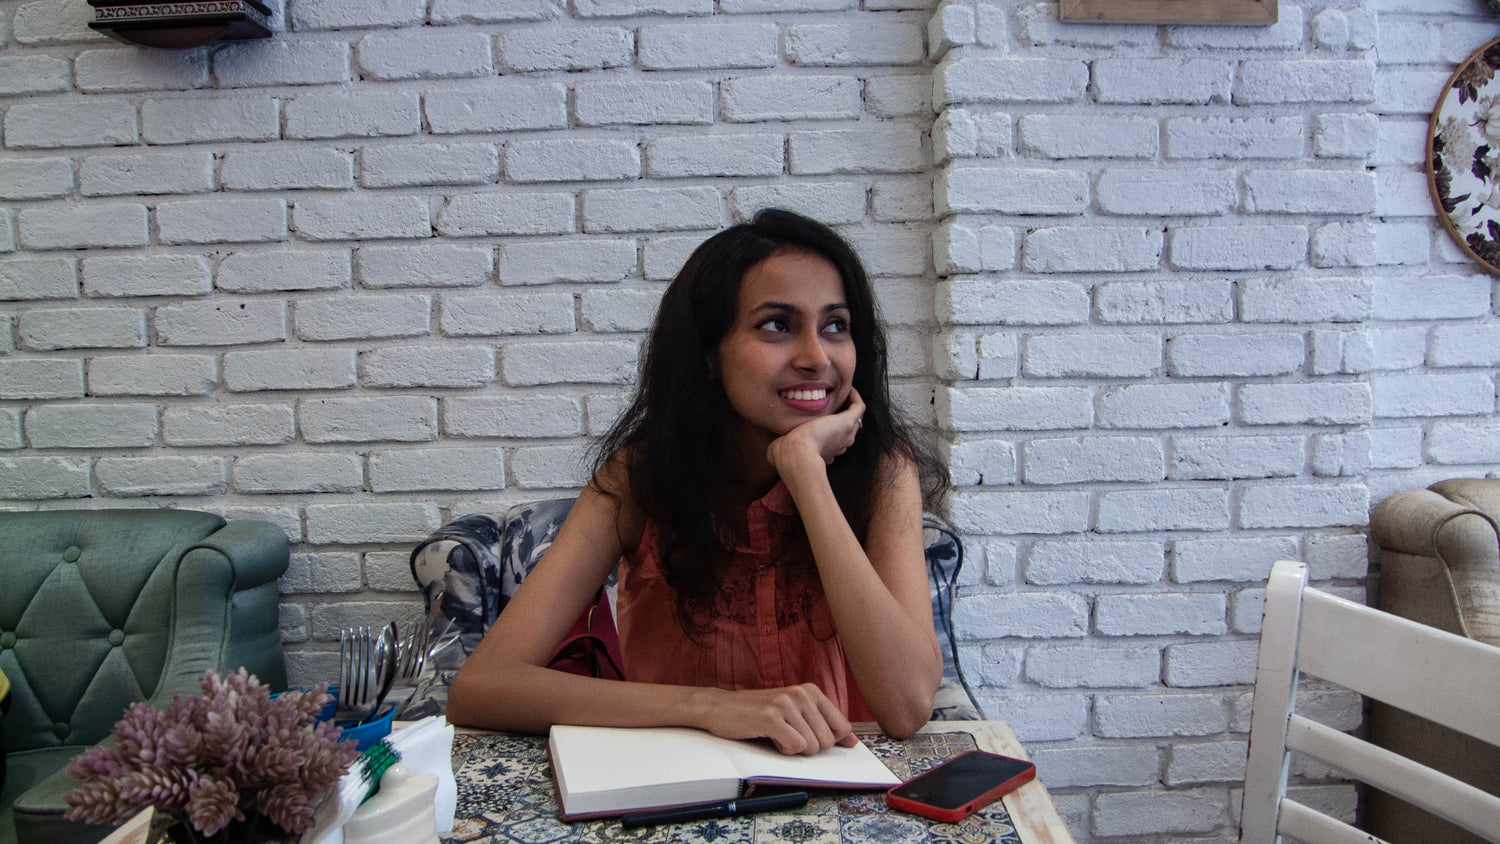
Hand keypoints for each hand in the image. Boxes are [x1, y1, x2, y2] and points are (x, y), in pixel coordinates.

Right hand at [695, 684, 858, 755]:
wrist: (720, 707)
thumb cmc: (758, 713)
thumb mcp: (795, 714)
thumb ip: (824, 725)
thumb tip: (852, 742)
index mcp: (811, 691)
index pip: (842, 727)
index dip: (828, 741)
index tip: (808, 737)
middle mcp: (802, 693)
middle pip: (828, 741)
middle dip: (808, 747)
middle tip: (786, 734)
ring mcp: (787, 704)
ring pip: (812, 747)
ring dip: (793, 749)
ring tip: (776, 734)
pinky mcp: (771, 717)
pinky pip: (795, 747)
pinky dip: (782, 750)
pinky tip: (769, 737)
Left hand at [766, 388, 865, 473]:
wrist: (796, 454)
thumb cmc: (785, 456)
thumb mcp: (780, 450)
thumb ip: (779, 447)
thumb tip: (772, 447)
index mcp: (826, 452)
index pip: (833, 440)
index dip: (827, 428)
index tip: (818, 415)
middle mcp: (840, 444)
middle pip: (847, 428)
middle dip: (840, 414)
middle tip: (831, 398)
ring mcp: (846, 434)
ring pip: (855, 418)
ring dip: (849, 403)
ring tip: (840, 390)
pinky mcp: (848, 422)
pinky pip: (859, 407)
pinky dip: (854, 396)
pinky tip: (845, 387)